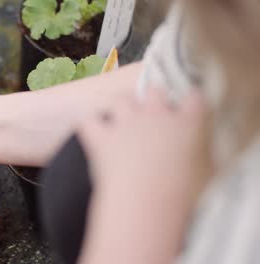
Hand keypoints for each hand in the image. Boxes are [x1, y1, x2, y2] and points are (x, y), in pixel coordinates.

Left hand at [78, 89, 211, 263]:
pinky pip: (88, 121)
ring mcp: (126, 123)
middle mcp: (156, 115)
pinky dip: (90, 126)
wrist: (146, 204)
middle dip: (153, 100)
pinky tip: (94, 134)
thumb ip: (204, 155)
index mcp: (189, 123)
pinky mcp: (101, 137)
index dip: (190, 103)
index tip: (189, 110)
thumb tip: (200, 153)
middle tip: (153, 118)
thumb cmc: (184, 195)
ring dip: (122, 108)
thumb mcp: (208, 174)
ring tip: (123, 122)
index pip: (194, 98)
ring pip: (121, 99)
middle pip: (155, 92)